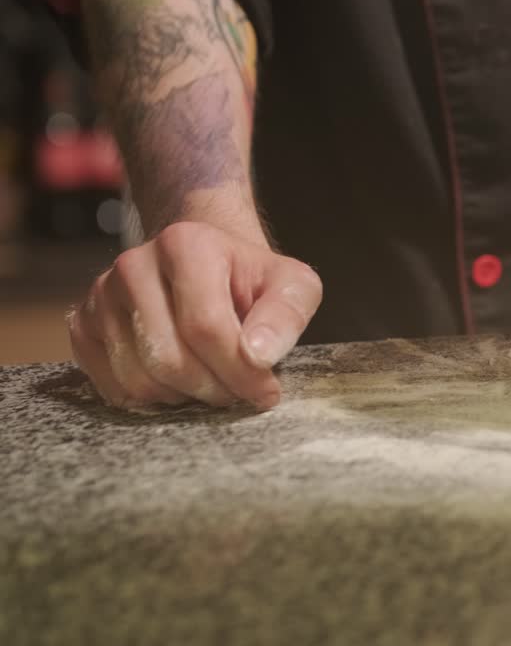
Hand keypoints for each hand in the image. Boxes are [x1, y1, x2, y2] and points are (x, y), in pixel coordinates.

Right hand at [67, 221, 322, 409]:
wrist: (207, 265)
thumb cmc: (251, 279)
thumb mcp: (291, 285)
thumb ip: (286, 315)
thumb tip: (258, 356)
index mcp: (185, 245)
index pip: (205, 328)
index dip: (240, 372)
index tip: (267, 391)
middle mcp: (133, 265)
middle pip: (168, 359)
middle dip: (213, 389)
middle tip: (238, 392)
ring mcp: (101, 296)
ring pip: (139, 379)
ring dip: (184, 397)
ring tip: (212, 383)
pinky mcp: (83, 325)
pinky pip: (113, 386)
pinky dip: (151, 400)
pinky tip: (179, 383)